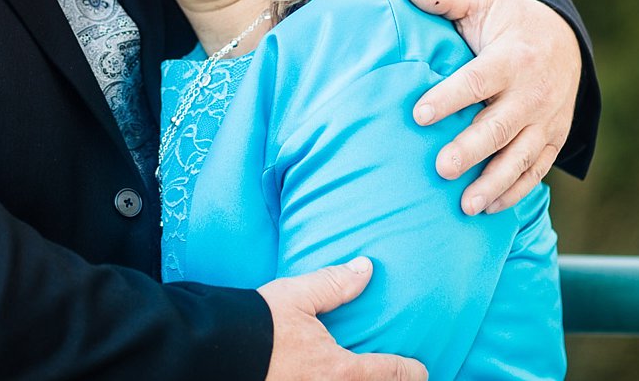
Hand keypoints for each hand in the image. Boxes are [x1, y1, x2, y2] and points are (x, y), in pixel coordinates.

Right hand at [259, 258, 427, 380]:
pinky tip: (328, 377)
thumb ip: (335, 284)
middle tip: (401, 378)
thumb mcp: (297, 295)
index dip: (410, 372)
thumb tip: (366, 268)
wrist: (216, 350)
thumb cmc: (258, 324)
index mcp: (339, 370)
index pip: (389, 373)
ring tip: (364, 377)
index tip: (422, 370)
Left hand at [405, 0, 579, 215]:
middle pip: (500, 126)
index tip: (419, 113)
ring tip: (466, 205)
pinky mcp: (553, 138)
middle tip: (441, 168)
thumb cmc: (508, 21)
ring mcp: (547, 120)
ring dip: (494, 182)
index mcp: (512, 58)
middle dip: (471, 150)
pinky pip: (536, 170)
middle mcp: (533, 93)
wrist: (564, 38)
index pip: (478, 80)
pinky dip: (515, 191)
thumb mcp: (482, 1)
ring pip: (521, 156)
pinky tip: (488, 208)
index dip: (449, 97)